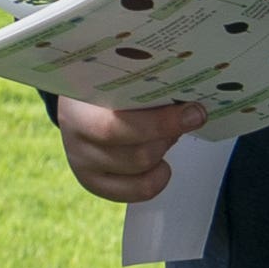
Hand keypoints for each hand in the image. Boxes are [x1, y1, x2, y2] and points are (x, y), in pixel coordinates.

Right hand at [52, 94, 207, 198]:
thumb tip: (188, 102)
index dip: (159, 122)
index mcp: (77, 105)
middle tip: (189, 117)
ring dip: (163, 149)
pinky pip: (138, 190)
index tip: (193, 111)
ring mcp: (82, 162)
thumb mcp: (118, 77)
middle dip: (168, 134)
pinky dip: (158, 177)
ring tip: (167, 133)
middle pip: (134, 151)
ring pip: (140, 167)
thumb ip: (145, 85)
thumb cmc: (105, 88)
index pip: (115, 125)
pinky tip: (160, 162)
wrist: (79, 103)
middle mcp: (75, 137)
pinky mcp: (94, 182)